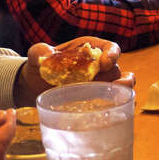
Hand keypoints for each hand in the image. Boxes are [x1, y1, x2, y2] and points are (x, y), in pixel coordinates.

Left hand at [13, 37, 132, 106]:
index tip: (106, 62)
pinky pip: (111, 101)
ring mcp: (99, 83)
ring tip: (120, 98)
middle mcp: (99, 65)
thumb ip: (40, 51)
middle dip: (122, 78)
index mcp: (89, 48)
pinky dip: (116, 104)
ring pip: (120, 86)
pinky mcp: (95, 98)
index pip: (109, 48)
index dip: (112, 53)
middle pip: (117, 69)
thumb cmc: (40, 64)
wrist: (34, 84)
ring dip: (124, 92)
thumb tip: (45, 56)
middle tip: (117, 84)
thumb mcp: (37, 54)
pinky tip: (112, 111)